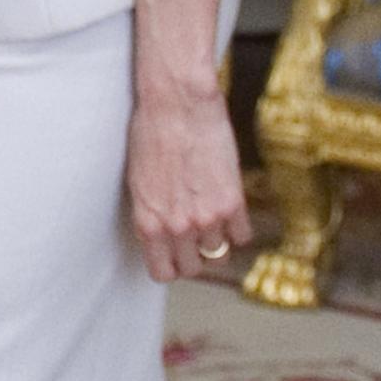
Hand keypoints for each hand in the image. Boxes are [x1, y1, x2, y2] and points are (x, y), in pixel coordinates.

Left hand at [125, 85, 252, 281]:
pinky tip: (229, 211)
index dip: (169, 265)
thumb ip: (151, 213)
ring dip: (215, 241)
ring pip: (218, 255)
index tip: (173, 256)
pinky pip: (242, 236)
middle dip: (192, 257)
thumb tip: (161, 234)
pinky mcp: (233, 203)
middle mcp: (177, 226)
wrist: (177, 107)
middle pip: (192, 268)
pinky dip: (237, 228)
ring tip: (210, 219)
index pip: (162, 272)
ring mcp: (207, 217)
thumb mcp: (138, 181)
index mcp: (148, 222)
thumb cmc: (150, 135)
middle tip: (192, 237)